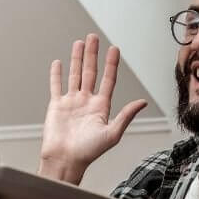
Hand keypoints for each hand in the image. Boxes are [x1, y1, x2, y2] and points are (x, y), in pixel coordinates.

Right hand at [40, 34, 148, 179]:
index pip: (108, 80)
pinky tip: (58, 63)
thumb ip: (126, 116)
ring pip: (75, 75)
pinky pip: (56, 86)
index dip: (111, 64)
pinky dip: (56, 74)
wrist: (64, 160)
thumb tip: (142, 102)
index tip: (114, 49)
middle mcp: (86, 102)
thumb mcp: (112, 134)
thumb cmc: (88, 152)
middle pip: (91, 72)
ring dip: (77, 59)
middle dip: (93, 54)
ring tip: (79, 43)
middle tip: (93, 38)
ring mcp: (71, 102)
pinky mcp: (56, 106)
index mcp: (101, 107)